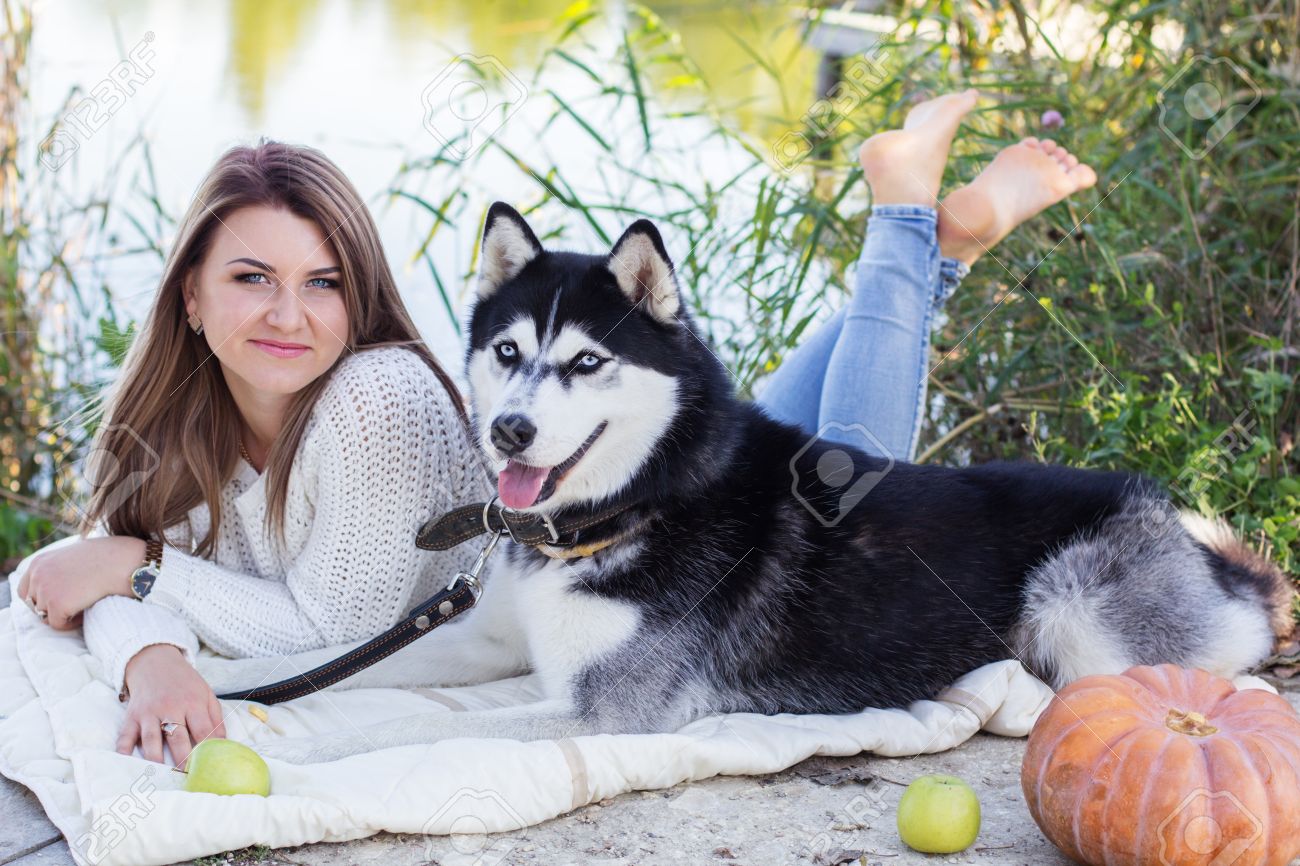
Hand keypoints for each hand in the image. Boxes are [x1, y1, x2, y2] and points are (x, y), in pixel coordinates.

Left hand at [16, 535, 144, 629]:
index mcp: (40, 562)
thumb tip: (59, 587)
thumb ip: (60, 569)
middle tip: (77, 603)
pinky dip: (72, 622)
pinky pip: (58, 624)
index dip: (43, 598)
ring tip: (85, 604)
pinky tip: (88, 609)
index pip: (26, 590)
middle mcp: (37, 574)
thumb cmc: (110, 557)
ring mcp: (45, 589)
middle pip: (34, 605)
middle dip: (53, 607)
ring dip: (64, 614)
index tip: (62, 600)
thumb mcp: (77, 556)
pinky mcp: (56, 604)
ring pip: (46, 616)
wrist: (125, 561)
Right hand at [119, 644, 225, 765]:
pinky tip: (126, 763)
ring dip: (156, 759)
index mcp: (192, 702)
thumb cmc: (185, 684)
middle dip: (183, 759)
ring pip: (151, 739)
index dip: (208, 749)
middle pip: (177, 737)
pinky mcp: (131, 717)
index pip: (202, 730)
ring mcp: (148, 712)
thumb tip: (223, 745)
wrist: (156, 663)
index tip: (211, 766)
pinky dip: (123, 750)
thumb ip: (215, 719)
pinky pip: (125, 735)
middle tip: (188, 778)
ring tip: (163, 777)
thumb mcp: (206, 694)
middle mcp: (170, 707)